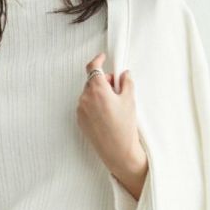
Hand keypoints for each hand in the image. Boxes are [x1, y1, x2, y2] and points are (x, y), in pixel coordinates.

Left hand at [75, 51, 147, 196]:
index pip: (93, 68)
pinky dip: (94, 105)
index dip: (98, 60)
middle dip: (104, 81)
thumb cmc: (125, 126)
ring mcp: (80, 110)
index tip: (103, 57)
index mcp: (97, 89)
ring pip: (89, 94)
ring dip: (99, 94)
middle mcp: (85, 98)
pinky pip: (86, 106)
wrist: (118, 151)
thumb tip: (123, 74)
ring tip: (114, 106)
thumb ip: (126, 82)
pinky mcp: (80, 120)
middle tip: (117, 89)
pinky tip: (107, 116)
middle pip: (92, 81)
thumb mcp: (130, 100)